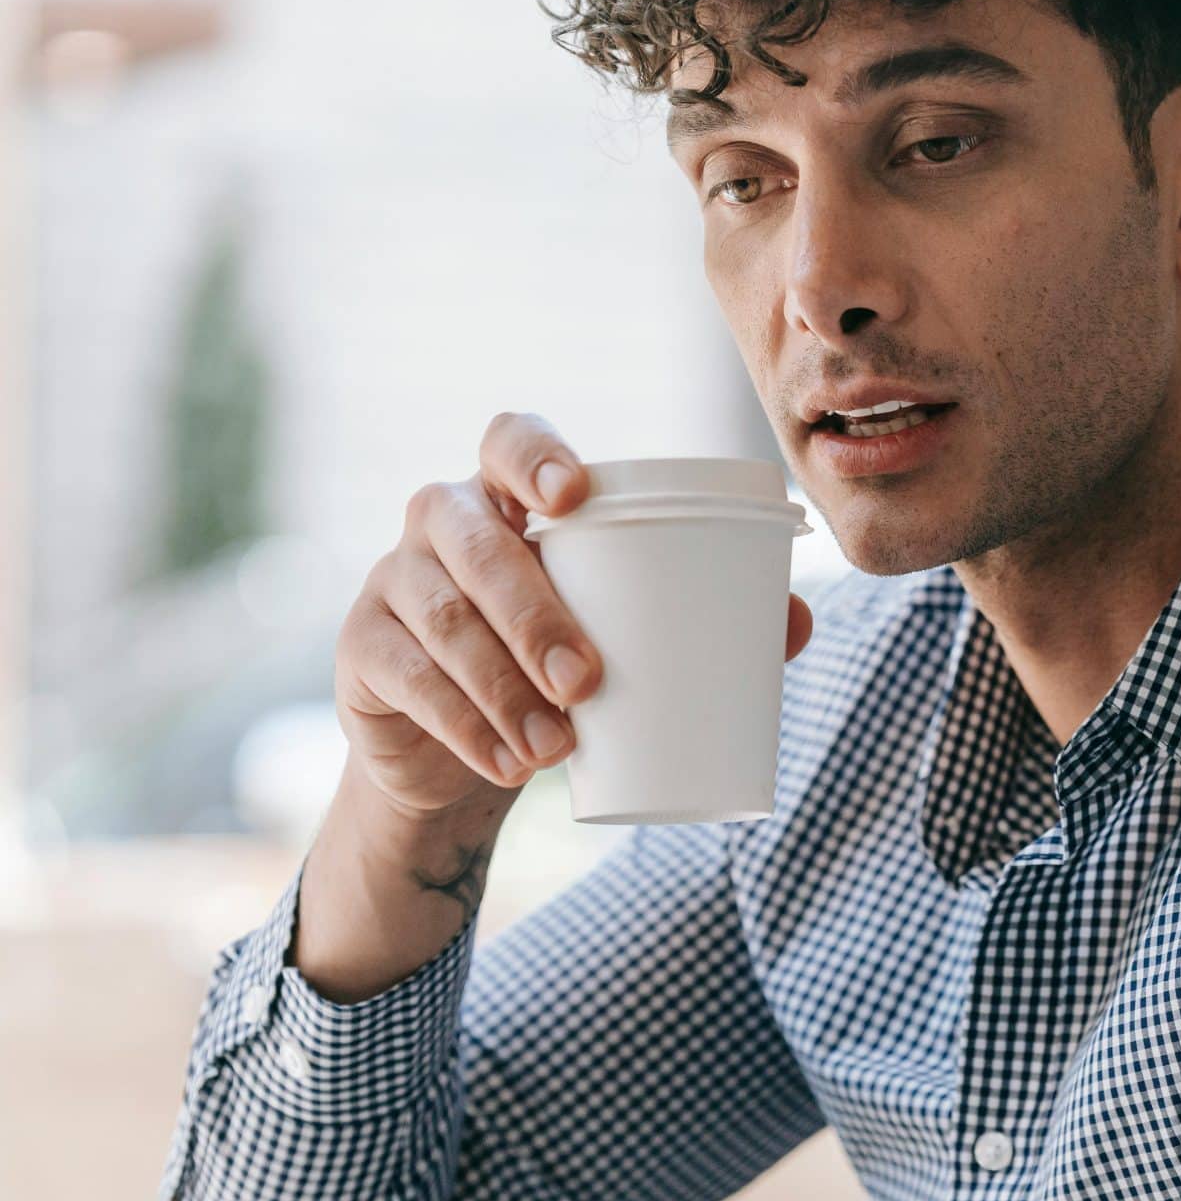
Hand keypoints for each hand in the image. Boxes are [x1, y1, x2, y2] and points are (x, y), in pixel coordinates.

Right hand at [334, 413, 817, 827]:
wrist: (466, 751)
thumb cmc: (561, 664)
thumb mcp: (625, 635)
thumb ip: (710, 617)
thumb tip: (799, 621)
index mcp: (509, 495)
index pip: (505, 438)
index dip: (533, 455)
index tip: (574, 498)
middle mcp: (440, 522)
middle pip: (474, 542)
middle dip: (532, 613)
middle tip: (588, 682)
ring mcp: (390, 581)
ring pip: (441, 619)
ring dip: (502, 687)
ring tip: (558, 747)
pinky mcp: (361, 650)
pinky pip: (407, 678)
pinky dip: (464, 726)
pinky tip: (508, 762)